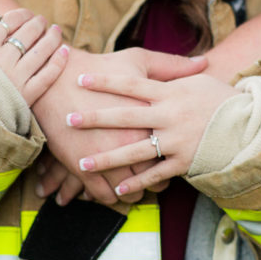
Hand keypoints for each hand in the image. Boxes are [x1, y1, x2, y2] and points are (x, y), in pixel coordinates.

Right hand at [0, 0, 68, 109]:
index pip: (12, 20)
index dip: (23, 15)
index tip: (28, 15)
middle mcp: (1, 58)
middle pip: (29, 33)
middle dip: (39, 24)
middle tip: (43, 21)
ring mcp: (14, 78)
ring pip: (42, 51)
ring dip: (53, 38)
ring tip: (56, 31)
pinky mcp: (25, 97)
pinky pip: (48, 75)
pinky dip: (59, 61)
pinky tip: (64, 51)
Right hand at [32, 46, 207, 205]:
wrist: (57, 78)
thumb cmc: (101, 66)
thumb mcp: (138, 61)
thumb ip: (172, 66)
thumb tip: (204, 63)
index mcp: (146, 115)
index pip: (173, 146)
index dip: (177, 156)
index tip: (176, 157)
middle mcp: (128, 139)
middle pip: (153, 173)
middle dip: (158, 183)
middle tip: (161, 183)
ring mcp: (105, 156)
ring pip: (129, 190)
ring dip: (134, 194)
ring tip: (137, 191)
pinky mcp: (83, 166)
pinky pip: (104, 195)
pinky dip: (111, 198)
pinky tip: (114, 193)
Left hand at [68, 69, 235, 196]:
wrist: (251, 126)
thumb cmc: (223, 99)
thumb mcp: (198, 80)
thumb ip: (175, 74)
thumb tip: (154, 66)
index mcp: (170, 92)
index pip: (132, 84)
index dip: (106, 81)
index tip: (82, 79)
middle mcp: (169, 116)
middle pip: (125, 116)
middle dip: (95, 118)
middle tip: (70, 118)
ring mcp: (175, 141)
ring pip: (134, 151)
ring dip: (106, 158)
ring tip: (82, 162)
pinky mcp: (183, 162)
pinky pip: (155, 174)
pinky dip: (137, 183)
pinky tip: (117, 188)